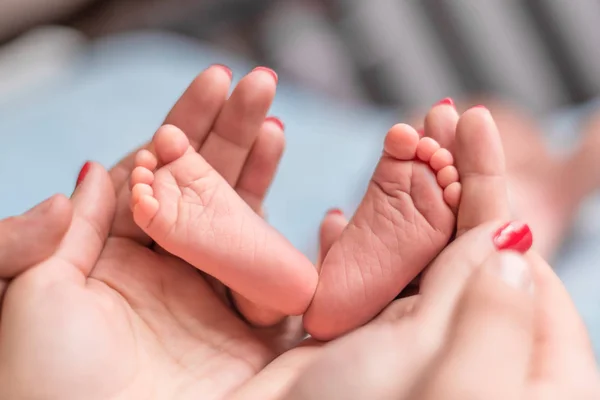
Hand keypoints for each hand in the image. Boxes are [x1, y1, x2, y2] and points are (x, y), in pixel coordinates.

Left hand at [0, 66, 307, 398]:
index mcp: (115, 254)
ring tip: (274, 119)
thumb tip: (89, 172)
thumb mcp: (37, 291)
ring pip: (239, 216)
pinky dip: (285, 229)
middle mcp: (166, 268)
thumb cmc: (46, 381)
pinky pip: (269, 268)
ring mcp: (208, 295)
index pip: (155, 171)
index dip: (183, 125)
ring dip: (258, 167)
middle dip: (231, 130)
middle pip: (203, 184)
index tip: (212, 82)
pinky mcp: (245, 328)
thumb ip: (62, 229)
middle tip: (256, 83)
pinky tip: (299, 195)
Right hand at [282, 108, 599, 398]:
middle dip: (452, 179)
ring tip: (394, 146)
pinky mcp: (359, 348)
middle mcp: (468, 353)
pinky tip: (338, 219)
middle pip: (469, 252)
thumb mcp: (448, 387)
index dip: (493, 190)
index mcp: (519, 372)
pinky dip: (357, 247)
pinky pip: (368, 285)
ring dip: (404, 201)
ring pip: (417, 262)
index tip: (474, 125)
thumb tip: (511, 239)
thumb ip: (489, 316)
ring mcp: (410, 348)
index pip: (520, 266)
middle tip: (434, 117)